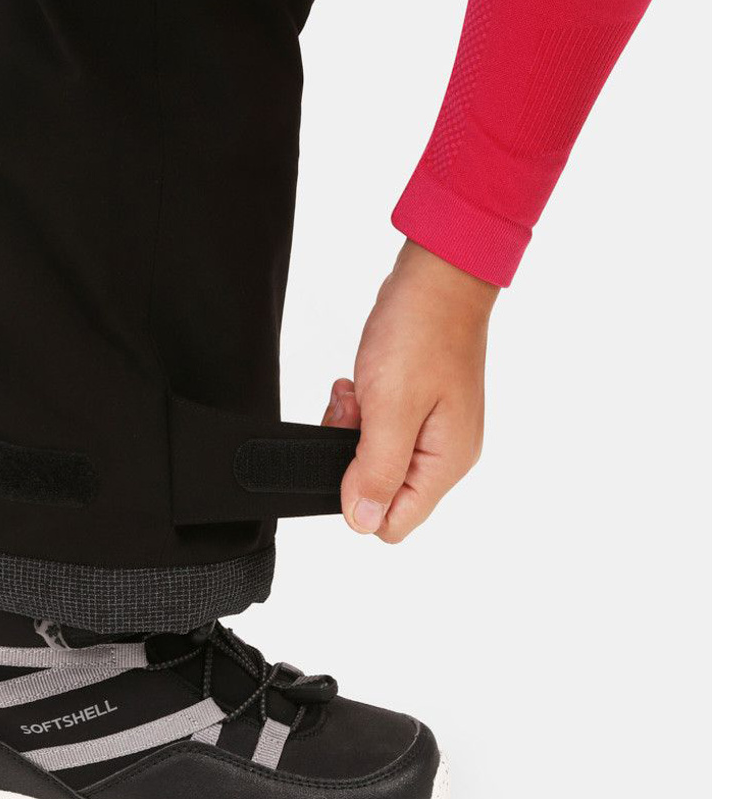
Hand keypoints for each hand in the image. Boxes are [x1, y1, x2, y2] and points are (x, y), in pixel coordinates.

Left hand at [322, 240, 497, 542]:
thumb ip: (377, 471)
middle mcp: (444, 454)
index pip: (394, 524)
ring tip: (357, 391)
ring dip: (353, 429)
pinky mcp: (418, 407)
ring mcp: (433, 430)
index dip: (360, 497)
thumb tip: (363, 521)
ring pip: (373, 458)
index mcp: (446, 463)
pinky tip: (361, 382)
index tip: (353, 451)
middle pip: (381, 491)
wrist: (438, 274)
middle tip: (355, 411)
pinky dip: (361, 409)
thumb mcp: (391, 407)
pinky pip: (376, 429)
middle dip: (353, 457)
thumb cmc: (422, 330)